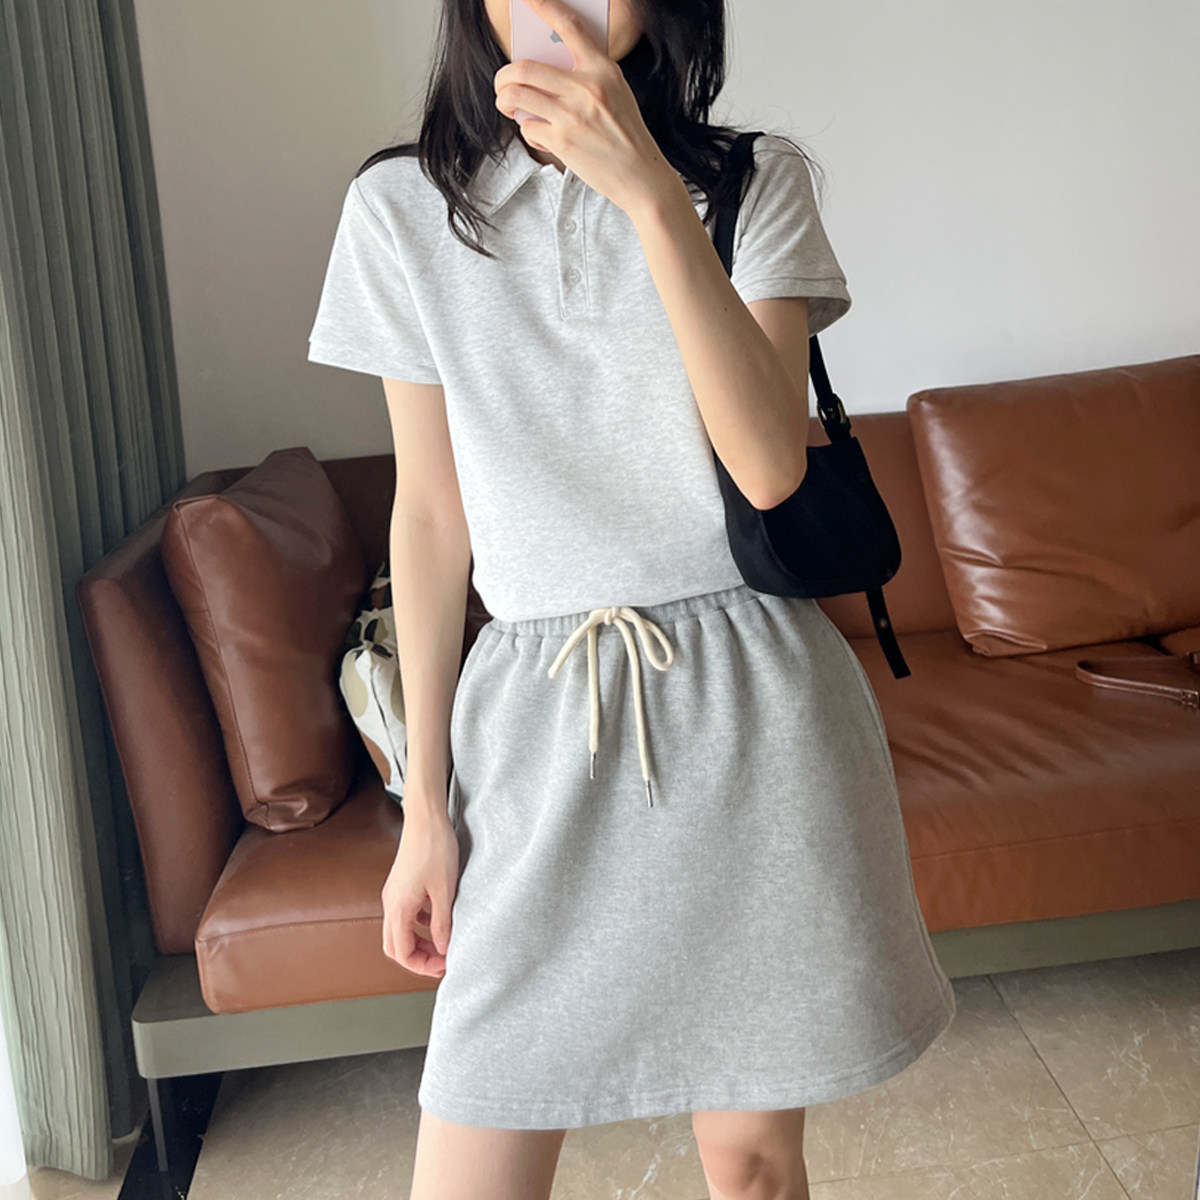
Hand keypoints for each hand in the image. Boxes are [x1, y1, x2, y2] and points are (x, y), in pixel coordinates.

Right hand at [381, 805, 459, 976]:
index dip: (423, 965)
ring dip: (418, 942)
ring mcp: (394, 894)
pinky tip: (438, 920)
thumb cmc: (434, 848)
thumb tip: (443, 948)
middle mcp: (391, 903)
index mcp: (398, 909)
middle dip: (418, 958)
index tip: (444, 964)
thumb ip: (442, 923)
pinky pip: (405, 915)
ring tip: (442, 943)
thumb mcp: (444, 890)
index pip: (402, 953)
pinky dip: (419, 925)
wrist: (426, 817)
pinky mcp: (401, 885)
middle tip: (442, 960)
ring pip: (399, 931)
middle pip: (395, 946)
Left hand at [493, 0, 678, 215]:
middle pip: (524, 67)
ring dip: (504, 100)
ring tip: (507, 105)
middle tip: (502, 83)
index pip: (569, 26)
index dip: (543, 7)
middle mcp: (586, 88)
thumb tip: (544, 69)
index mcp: (603, 69)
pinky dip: (527, 130)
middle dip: (503, 76)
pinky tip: (538, 134)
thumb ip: (586, 76)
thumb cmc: (627, 135)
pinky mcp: (563, 142)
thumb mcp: (616, 93)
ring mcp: (572, 115)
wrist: (641, 176)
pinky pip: (528, 127)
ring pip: (517, 95)